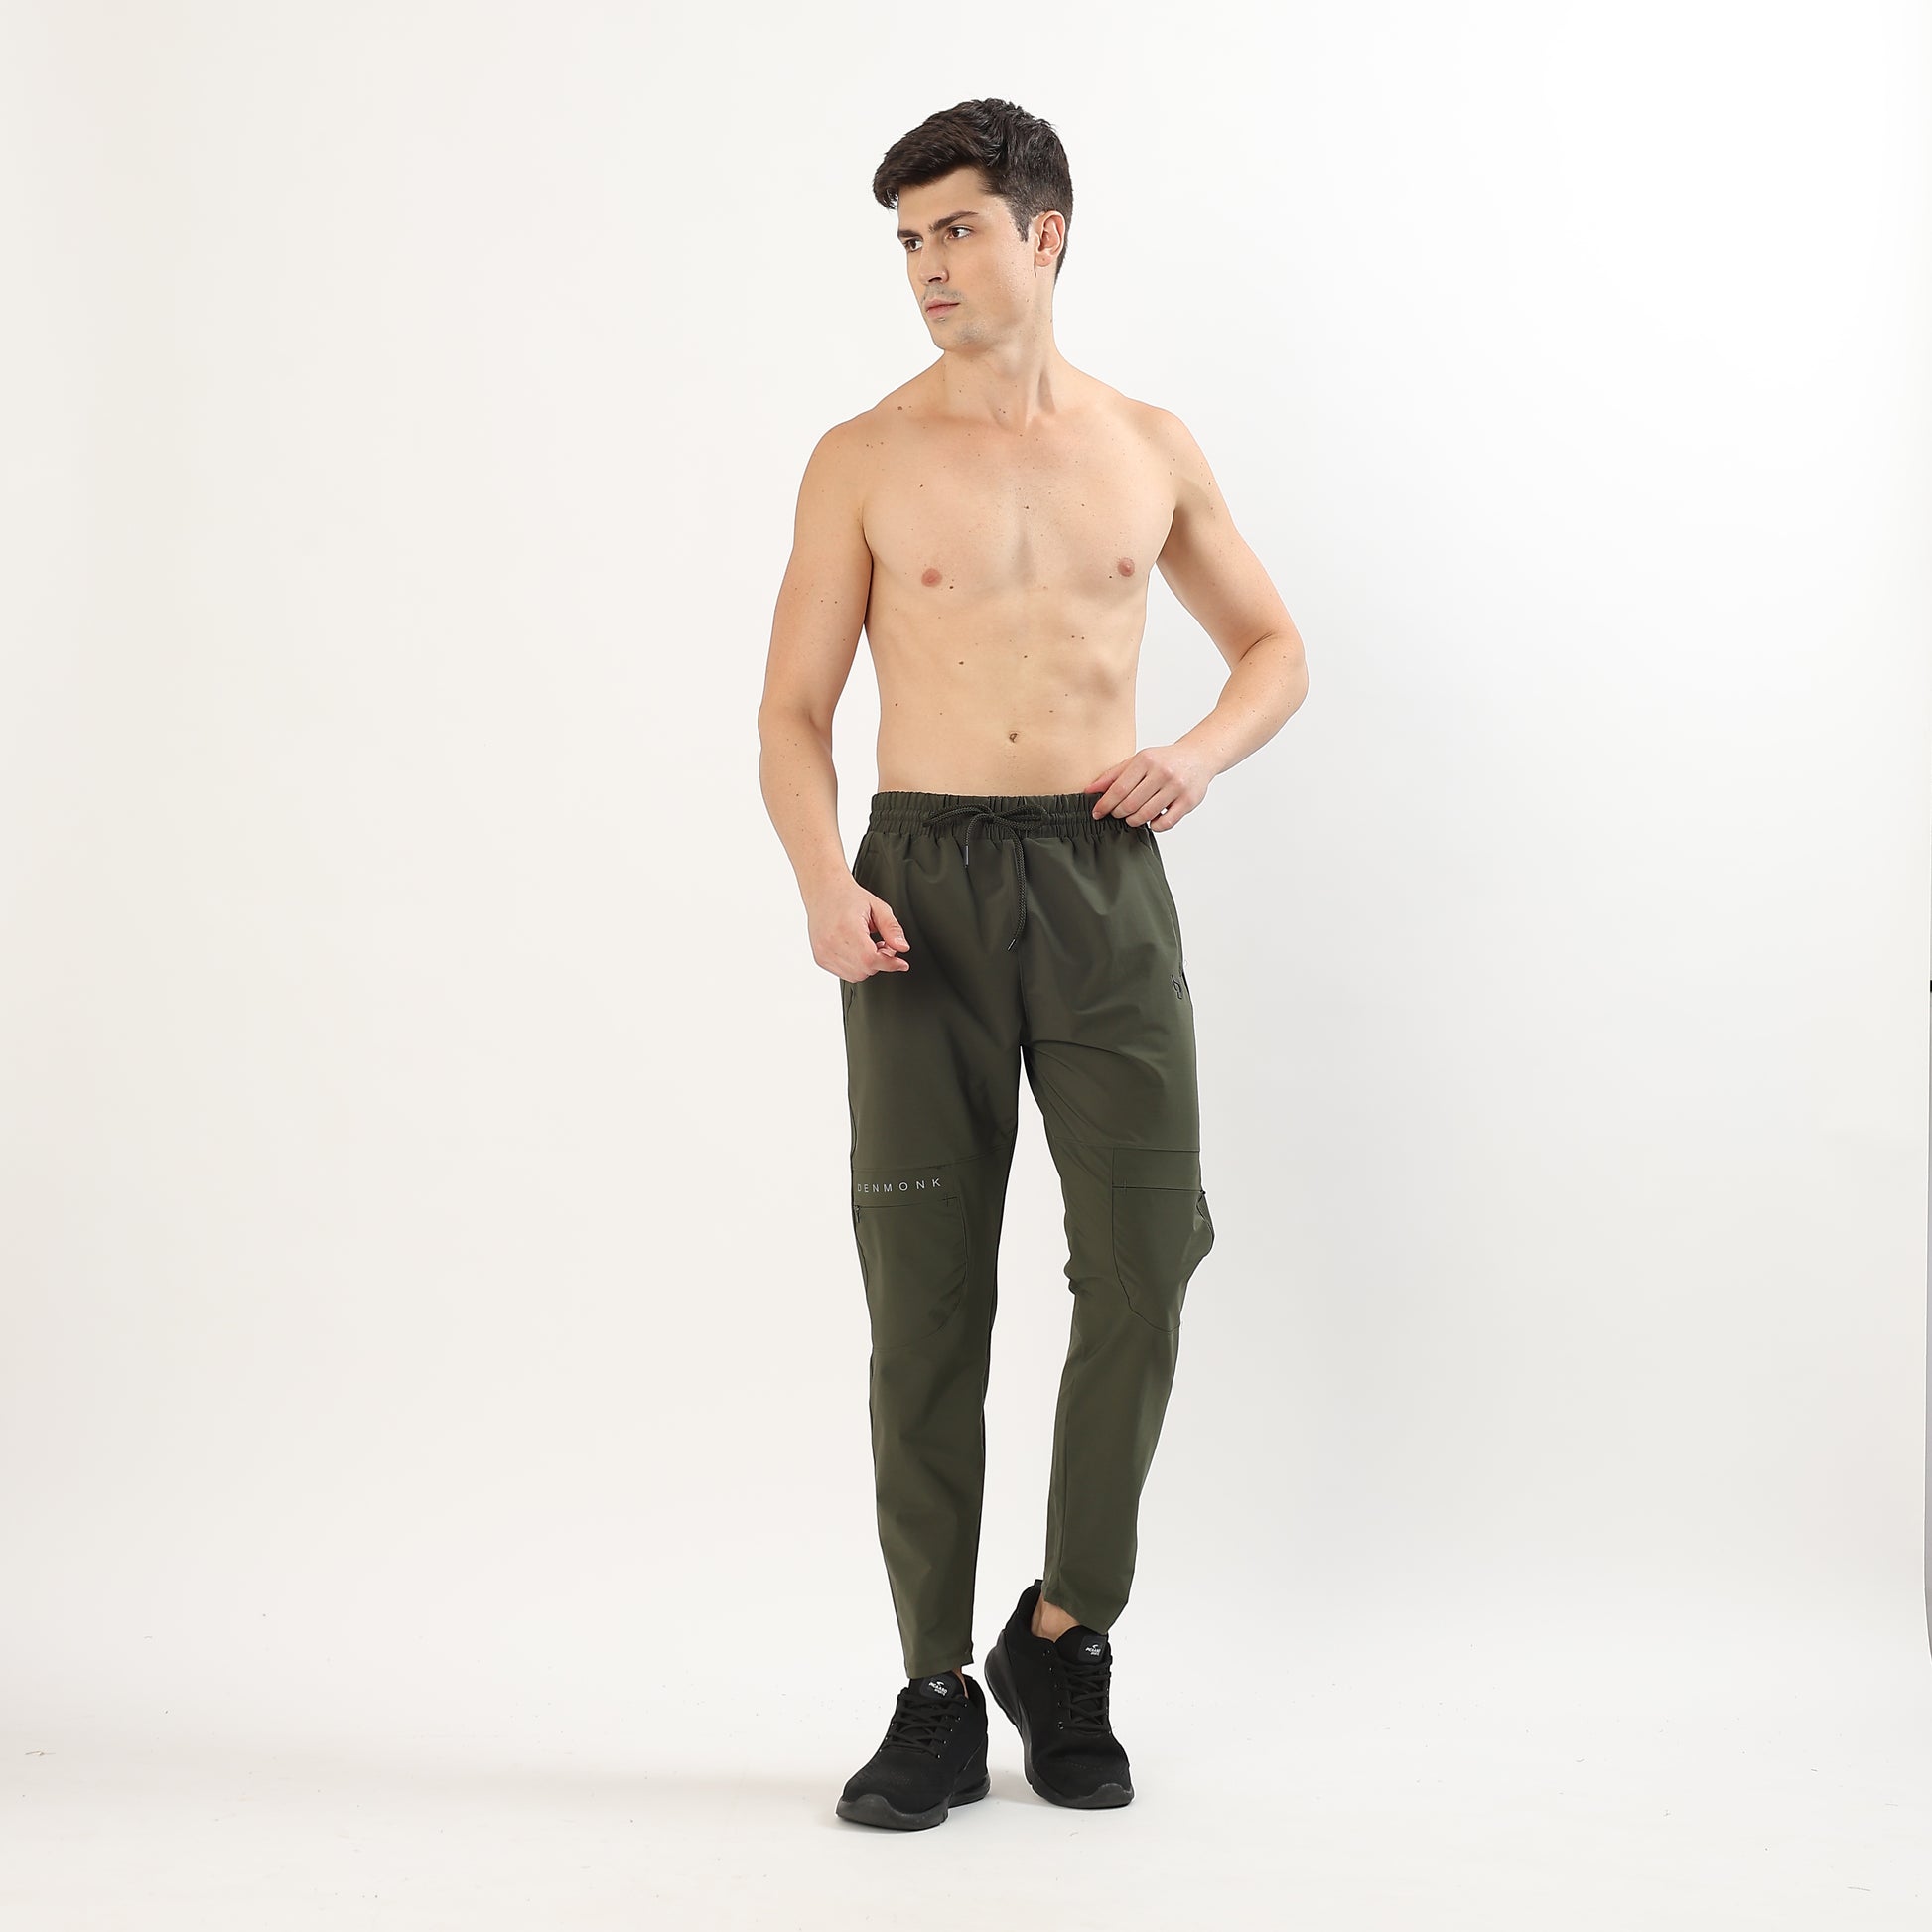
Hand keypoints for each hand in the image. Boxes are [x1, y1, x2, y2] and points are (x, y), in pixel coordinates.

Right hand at [810, 872, 910, 981]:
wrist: (824, 892)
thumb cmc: (848, 897)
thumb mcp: (877, 907)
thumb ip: (892, 928)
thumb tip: (903, 947)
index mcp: (846, 929)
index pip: (870, 959)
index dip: (889, 964)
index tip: (901, 963)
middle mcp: (831, 943)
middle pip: (865, 970)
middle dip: (880, 962)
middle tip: (882, 944)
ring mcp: (823, 953)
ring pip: (855, 976)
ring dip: (868, 966)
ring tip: (868, 946)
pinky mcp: (820, 958)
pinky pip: (844, 974)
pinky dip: (855, 967)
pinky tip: (857, 951)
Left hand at [1083, 744, 1210, 828]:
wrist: (1198, 757)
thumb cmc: (1164, 760)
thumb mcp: (1137, 761)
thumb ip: (1113, 775)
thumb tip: (1090, 791)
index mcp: (1146, 760)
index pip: (1119, 789)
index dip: (1105, 804)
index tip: (1097, 813)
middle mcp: (1162, 772)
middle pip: (1130, 804)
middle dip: (1119, 814)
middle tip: (1117, 815)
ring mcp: (1176, 787)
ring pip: (1146, 815)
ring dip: (1134, 821)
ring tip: (1132, 817)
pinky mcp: (1188, 801)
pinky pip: (1165, 823)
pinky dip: (1154, 826)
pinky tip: (1152, 820)